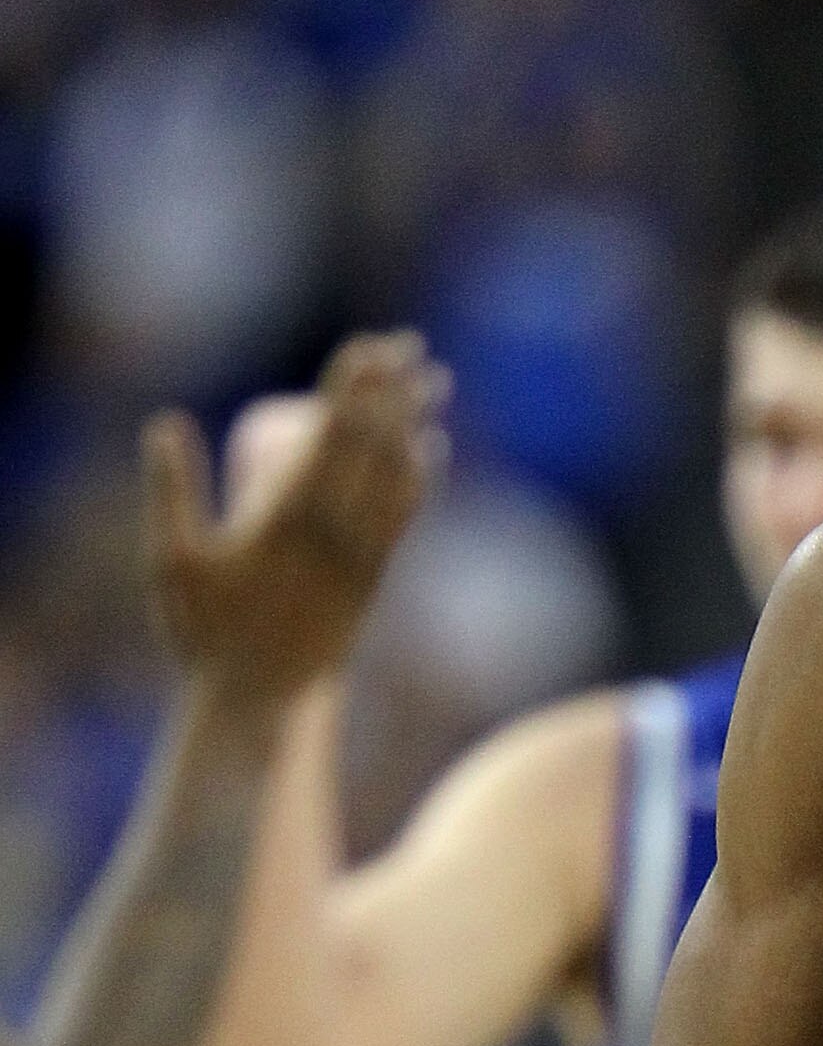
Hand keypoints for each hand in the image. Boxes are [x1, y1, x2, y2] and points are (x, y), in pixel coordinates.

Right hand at [142, 331, 448, 703]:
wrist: (257, 700)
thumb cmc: (204, 632)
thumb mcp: (171, 560)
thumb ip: (170, 491)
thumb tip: (165, 422)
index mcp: (286, 520)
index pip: (328, 439)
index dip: (351, 391)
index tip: (367, 349)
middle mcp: (333, 535)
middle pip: (372, 448)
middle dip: (393, 393)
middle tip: (412, 344)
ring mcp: (358, 559)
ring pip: (396, 479)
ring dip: (415, 425)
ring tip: (434, 381)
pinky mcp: (371, 580)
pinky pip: (401, 519)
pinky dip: (417, 478)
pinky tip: (430, 449)